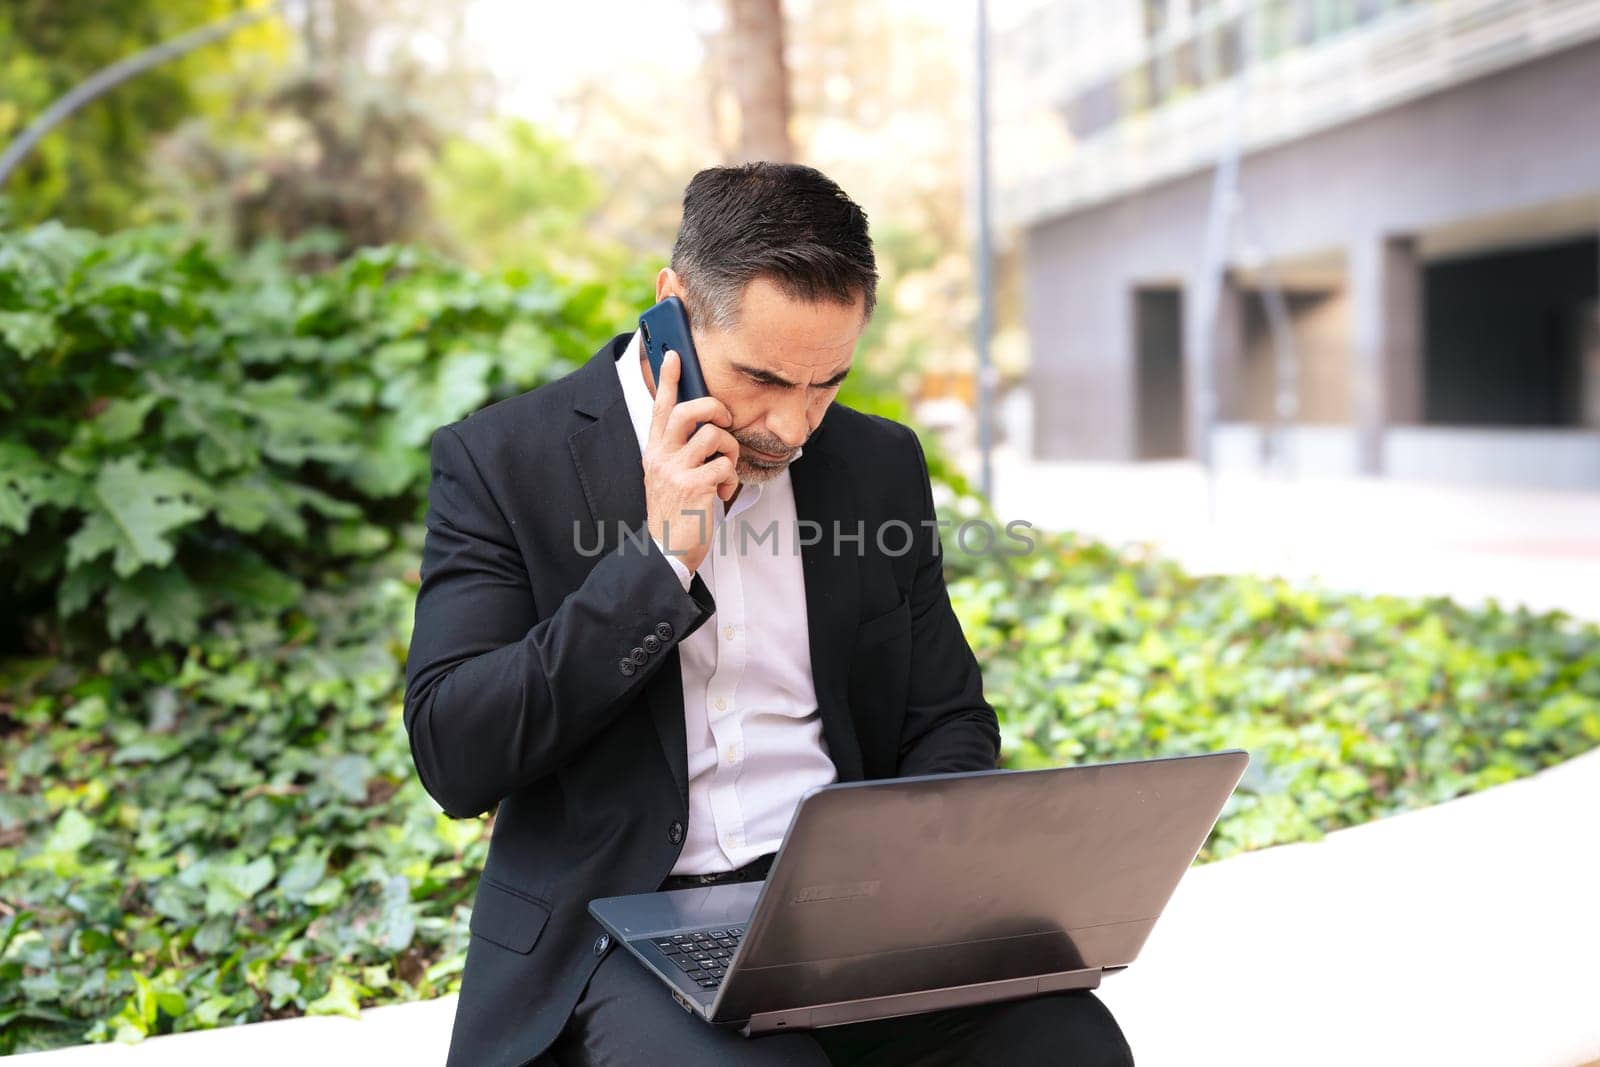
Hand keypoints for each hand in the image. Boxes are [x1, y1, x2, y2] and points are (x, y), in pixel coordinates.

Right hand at [643, 349, 738, 573]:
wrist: (666, 551)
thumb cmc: (674, 512)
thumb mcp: (667, 476)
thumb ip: (679, 451)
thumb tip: (706, 427)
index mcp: (654, 451)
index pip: (661, 407)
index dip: (668, 379)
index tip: (673, 354)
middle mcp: (661, 456)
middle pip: (689, 410)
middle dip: (714, 408)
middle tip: (724, 420)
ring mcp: (676, 471)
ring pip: (714, 436)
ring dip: (729, 451)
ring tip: (724, 469)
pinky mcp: (694, 486)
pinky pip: (725, 466)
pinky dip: (730, 479)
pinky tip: (721, 494)